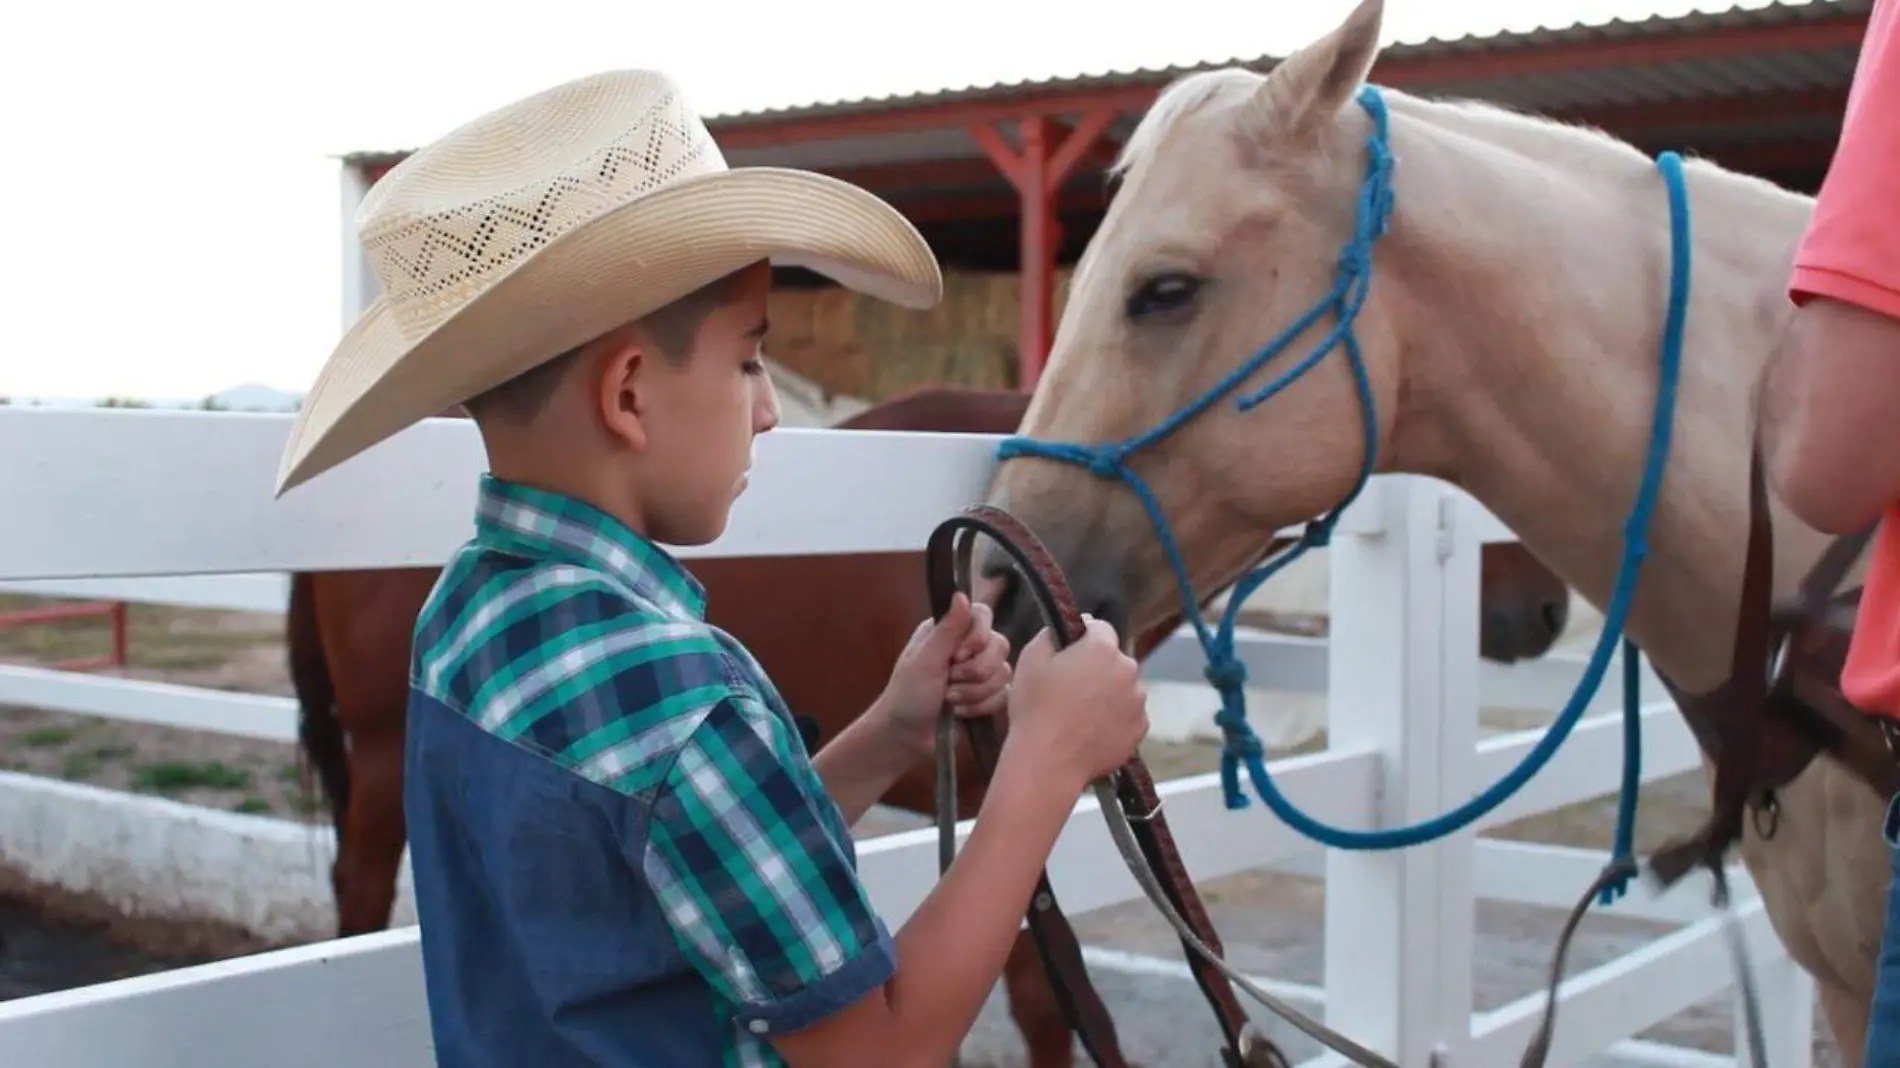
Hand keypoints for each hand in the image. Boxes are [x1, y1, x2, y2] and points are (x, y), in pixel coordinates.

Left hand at [877, 592, 1012, 757]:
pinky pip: (1003, 695)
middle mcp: (968, 647)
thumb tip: (962, 594)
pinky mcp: (989, 696)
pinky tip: (960, 712)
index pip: (983, 614)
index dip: (978, 636)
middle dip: (974, 671)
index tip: (959, 655)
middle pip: (1000, 644)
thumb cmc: (908, 694)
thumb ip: (947, 629)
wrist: (907, 737)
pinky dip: (979, 707)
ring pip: (1004, 673)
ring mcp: (981, 672)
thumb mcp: (925, 660)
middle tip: (948, 681)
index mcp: (949, 631)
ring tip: (949, 700)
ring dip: (973, 692)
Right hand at [1005, 616, 1147, 790]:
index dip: (1084, 636)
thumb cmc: (1035, 709)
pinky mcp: (1140, 729)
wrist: (1048, 762)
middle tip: (1072, 686)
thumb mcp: (1030, 659)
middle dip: (1098, 666)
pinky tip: (1092, 729)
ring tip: (1082, 713)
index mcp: (1102, 649)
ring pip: (1124, 688)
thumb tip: (1063, 629)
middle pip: (1115, 659)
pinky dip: (1116, 718)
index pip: (1101, 627)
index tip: (1071, 650)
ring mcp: (1137, 702)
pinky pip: (1129, 715)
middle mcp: (1127, 670)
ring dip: (1109, 693)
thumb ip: (1050, 635)